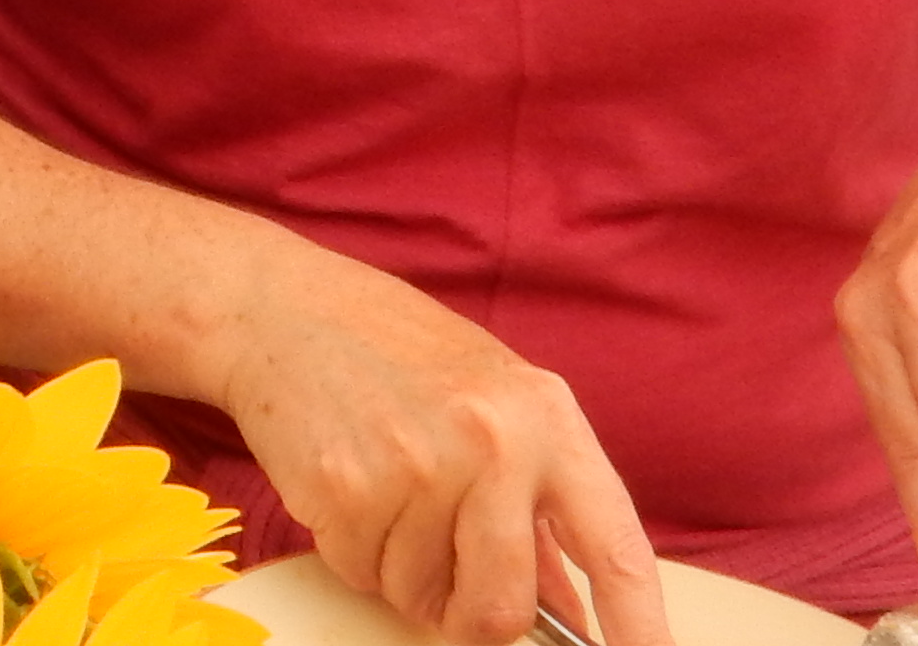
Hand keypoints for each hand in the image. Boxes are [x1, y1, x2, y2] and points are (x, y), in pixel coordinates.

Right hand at [215, 258, 670, 645]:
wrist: (278, 304)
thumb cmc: (395, 351)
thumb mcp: (492, 404)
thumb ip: (540, 508)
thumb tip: (577, 622)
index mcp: (545, 418)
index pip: (616, 553)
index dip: (640, 630)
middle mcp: (489, 443)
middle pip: (502, 608)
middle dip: (474, 616)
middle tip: (447, 575)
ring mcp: (414, 466)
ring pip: (423, 599)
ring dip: (404, 573)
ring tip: (386, 492)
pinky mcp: (344, 487)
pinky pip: (364, 575)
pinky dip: (356, 552)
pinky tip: (349, 486)